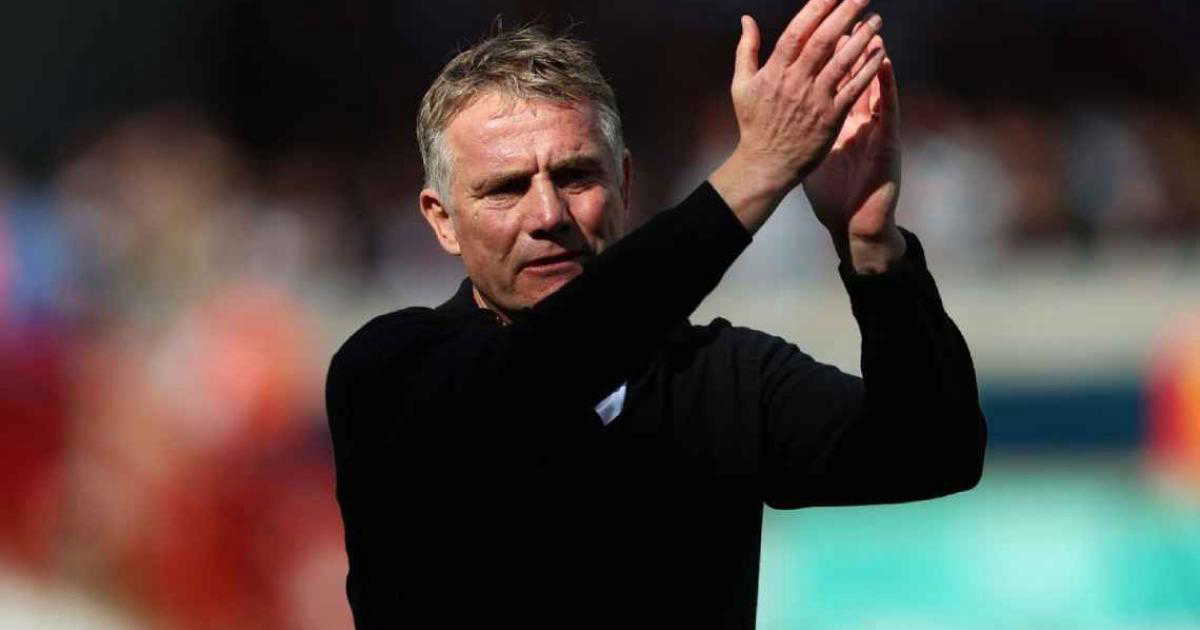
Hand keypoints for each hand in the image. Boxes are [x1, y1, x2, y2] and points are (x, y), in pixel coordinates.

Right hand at [709, 0, 886, 232]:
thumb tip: (747, 19)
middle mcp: (795, 83)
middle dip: (845, 13)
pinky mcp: (830, 118)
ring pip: (842, 62)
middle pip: (823, 40)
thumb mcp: (741, 85)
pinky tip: (880, 51)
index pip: (797, 32)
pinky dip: (868, 69)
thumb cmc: (754, 124)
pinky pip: (853, 88)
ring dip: (862, 38)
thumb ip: (746, 50)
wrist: (765, 164)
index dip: (816, 8)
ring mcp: (814, 100)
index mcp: (774, 72)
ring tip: (877, 18)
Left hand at [802, 34, 905, 272]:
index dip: (826, 59)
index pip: (833, 83)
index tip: (818, 31)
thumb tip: (784, 111)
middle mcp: (859, 121)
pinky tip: (885, 65)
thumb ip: (803, 127)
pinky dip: (886, 87)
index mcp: (840, 121)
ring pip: (873, 87)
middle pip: (853, 78)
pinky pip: (887, 110)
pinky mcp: (885, 143)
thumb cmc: (835, 191)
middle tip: (847, 17)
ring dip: (871, 57)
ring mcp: (874, 130)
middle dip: (850, 47)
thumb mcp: (815, 154)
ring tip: (871, 27)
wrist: (854, 221)